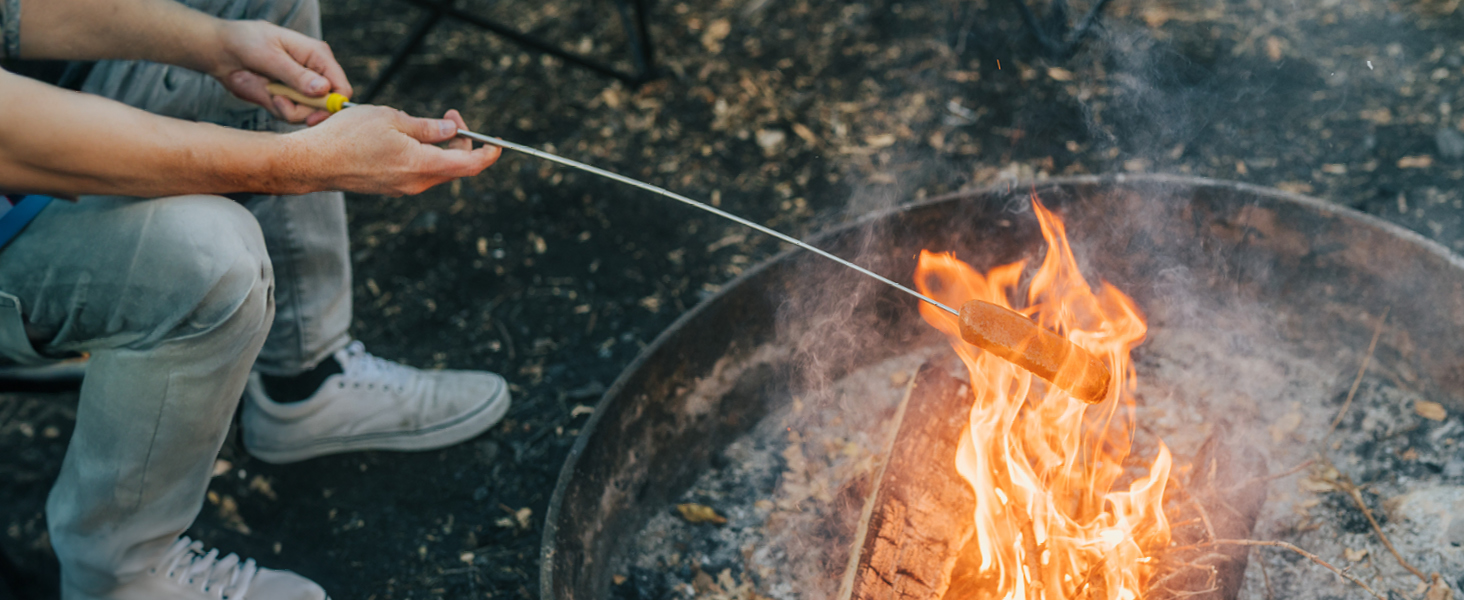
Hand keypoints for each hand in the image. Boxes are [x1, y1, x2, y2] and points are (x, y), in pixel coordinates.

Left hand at [210, 20, 351, 124]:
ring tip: (272, 95)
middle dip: (307, 110)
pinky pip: (294, 115)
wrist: (222, 51)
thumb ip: (297, 75)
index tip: (313, 114)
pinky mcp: (290, 99)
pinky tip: (270, 96)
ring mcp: (303, 88)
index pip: (341, 86)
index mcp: (318, 56)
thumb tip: (323, 90)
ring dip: (290, 110)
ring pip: (310, 113)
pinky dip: (281, 110)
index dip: (333, 104)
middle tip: (282, 103)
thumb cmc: (247, 42)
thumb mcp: (271, 57)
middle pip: (327, 105)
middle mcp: (315, 74)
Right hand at [287, 105, 500, 195]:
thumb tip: (452, 129)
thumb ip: (427, 127)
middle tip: (451, 115)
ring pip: (437, 169)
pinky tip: (407, 138)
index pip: (470, 165)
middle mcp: (417, 183)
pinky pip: (419, 172)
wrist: (313, 163)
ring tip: (424, 123)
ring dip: (442, 147)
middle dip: (462, 141)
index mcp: (422, 165)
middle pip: (456, 167)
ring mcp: (403, 188)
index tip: (496, 141)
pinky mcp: (391, 187)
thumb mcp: (392, 119)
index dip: (488, 153)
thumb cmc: (348, 137)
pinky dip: (424, 155)